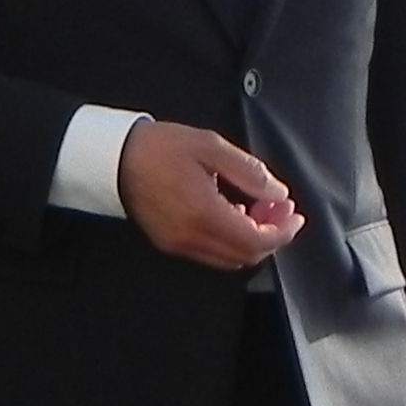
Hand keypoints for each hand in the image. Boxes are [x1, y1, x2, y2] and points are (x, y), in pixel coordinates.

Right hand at [116, 119, 301, 271]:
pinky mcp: (170, 243)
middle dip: (271, 235)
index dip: (282, 232)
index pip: (256, 240)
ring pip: (230, 259)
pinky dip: (230, 241)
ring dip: (251, 240)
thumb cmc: (158, 148)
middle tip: (279, 209)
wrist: (113, 158)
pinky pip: (211, 254)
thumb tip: (277, 193)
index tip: (293, 214)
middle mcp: (191, 238)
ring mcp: (179, 244)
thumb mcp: (210, 146)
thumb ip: (249, 172)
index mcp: (203, 214)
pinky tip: (232, 215)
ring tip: (257, 210)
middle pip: (246, 255)